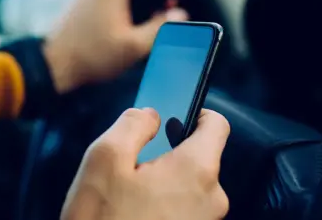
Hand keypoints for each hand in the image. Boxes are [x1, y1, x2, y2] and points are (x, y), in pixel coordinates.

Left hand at [43, 0, 187, 92]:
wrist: (54, 66)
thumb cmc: (92, 56)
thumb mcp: (134, 46)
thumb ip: (161, 26)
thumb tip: (179, 13)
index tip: (165, 1)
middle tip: (154, 20)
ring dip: (135, 1)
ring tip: (135, 28)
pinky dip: (119, 5)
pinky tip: (119, 29)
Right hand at [61, 108, 229, 219]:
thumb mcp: (104, 158)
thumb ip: (133, 123)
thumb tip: (151, 114)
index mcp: (196, 171)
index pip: (216, 125)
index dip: (195, 112)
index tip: (172, 115)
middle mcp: (211, 199)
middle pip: (199, 157)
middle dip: (168, 152)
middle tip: (132, 163)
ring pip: (189, 185)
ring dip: (163, 180)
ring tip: (127, 194)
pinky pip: (184, 208)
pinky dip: (163, 203)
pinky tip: (133, 213)